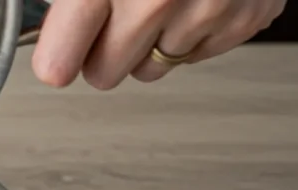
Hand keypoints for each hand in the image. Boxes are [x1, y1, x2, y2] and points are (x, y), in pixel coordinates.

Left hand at [32, 0, 285, 89]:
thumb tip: (50, 23)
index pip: (58, 61)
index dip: (56, 54)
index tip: (57, 50)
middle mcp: (158, 0)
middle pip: (105, 74)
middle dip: (103, 49)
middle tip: (112, 12)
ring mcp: (207, 10)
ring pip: (152, 69)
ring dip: (149, 41)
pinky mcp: (247, 17)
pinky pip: (198, 55)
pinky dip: (192, 30)